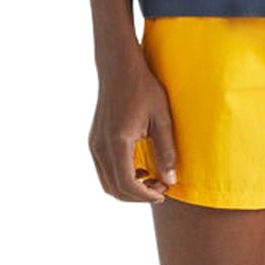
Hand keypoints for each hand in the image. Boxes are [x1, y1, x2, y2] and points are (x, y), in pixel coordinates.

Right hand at [88, 47, 177, 204]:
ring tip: (152, 178)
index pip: (127, 184)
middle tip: (161, 186)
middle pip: (114, 189)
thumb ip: (166, 151)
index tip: (163, 193)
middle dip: (138, 195)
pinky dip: (121, 177)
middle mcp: (100, 147)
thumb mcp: (162, 119)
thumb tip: (170, 180)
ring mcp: (94, 144)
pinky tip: (140, 168)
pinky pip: (105, 170)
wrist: (119, 68)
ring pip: (107, 183)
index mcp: (117, 142)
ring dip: (129, 188)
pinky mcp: (94, 141)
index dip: (146, 196)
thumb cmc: (143, 89)